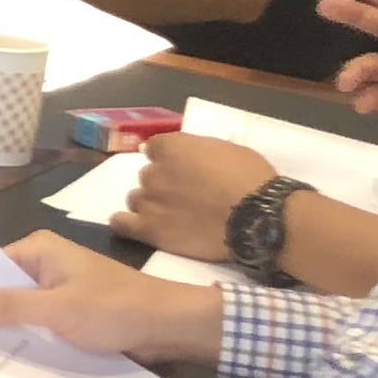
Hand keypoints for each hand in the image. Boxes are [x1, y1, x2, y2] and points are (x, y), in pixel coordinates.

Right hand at [0, 230, 222, 362]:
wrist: (171, 325)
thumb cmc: (113, 310)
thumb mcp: (56, 310)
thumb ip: (8, 306)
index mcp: (40, 249)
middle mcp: (48, 262)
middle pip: (4, 286)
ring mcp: (63, 286)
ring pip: (23, 306)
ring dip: (9, 327)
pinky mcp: (76, 309)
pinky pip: (42, 320)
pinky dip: (31, 334)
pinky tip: (14, 357)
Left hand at [116, 135, 269, 261]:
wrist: (257, 218)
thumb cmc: (250, 180)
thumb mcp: (228, 150)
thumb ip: (198, 149)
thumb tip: (182, 152)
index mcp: (171, 148)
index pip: (154, 148)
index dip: (166, 158)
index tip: (179, 168)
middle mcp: (153, 172)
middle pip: (147, 176)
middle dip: (163, 183)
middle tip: (184, 196)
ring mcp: (148, 201)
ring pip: (136, 199)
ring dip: (150, 204)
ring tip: (172, 216)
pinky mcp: (149, 230)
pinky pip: (121, 225)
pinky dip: (125, 224)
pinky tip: (136, 226)